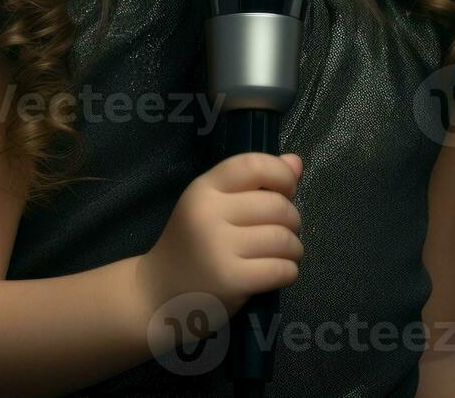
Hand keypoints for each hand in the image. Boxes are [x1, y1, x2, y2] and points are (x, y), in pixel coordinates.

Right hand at [134, 152, 303, 320]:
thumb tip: (295, 162)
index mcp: (203, 189)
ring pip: (284, 239)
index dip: (281, 174)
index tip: (287, 190)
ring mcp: (218, 248)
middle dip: (292, 220)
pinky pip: (282, 269)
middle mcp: (208, 213)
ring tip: (282, 254)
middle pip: (277, 205)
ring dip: (293, 249)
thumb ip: (252, 183)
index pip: (253, 165)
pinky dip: (288, 271)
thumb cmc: (191, 245)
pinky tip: (276, 273)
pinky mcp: (231, 279)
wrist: (158, 291)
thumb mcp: (212, 206)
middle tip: (282, 232)